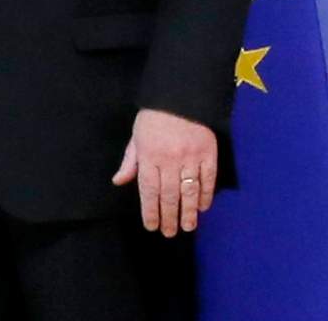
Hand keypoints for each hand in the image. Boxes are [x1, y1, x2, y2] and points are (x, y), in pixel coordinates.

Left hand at [111, 108, 216, 236]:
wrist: (181, 96)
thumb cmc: (154, 117)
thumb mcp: (136, 137)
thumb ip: (130, 161)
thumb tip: (119, 181)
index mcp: (149, 155)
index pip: (148, 190)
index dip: (150, 211)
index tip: (152, 226)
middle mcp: (169, 159)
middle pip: (169, 195)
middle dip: (169, 217)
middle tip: (169, 233)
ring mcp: (191, 157)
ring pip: (189, 192)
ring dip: (188, 212)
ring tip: (187, 227)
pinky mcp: (208, 153)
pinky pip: (208, 180)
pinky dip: (206, 195)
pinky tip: (202, 208)